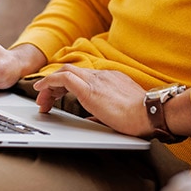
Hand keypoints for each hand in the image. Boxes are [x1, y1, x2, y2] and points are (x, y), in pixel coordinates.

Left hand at [32, 65, 152, 136]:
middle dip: (54, 84)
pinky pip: (64, 78)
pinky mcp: (89, 89)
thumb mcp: (119, 112)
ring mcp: (95, 80)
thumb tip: (92, 120)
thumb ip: (104, 113)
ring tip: (41, 98)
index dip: (66, 84)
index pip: (82, 75)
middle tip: (45, 99)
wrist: (149, 113)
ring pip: (64, 72)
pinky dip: (49, 81)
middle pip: (70, 71)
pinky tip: (41, 89)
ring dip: (50, 85)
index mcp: (110, 79)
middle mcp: (101, 75)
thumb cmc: (141, 117)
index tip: (58, 95)